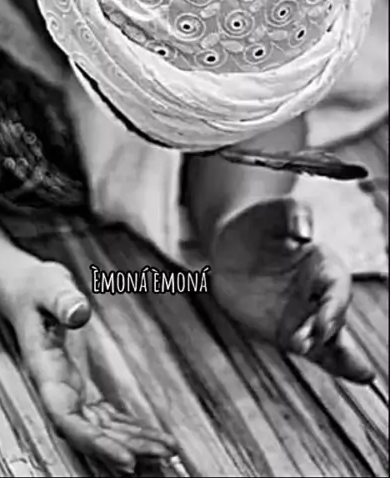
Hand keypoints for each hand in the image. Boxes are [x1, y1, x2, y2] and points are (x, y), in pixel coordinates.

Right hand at [6, 261, 173, 471]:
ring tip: (166, 453)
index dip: (96, 443)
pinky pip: (107, 417)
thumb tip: (79, 314)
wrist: (28, 290)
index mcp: (47, 372)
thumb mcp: (49, 286)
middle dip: (124, 449)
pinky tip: (152, 438)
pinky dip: (129, 429)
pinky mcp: (83, 387)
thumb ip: (63, 301)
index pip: (68, 420)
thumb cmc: (36, 289)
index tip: (126, 459)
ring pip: (102, 430)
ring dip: (132, 443)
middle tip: (162, 458)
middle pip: (90, 433)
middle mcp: (59, 390)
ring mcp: (71, 392)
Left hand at [210, 197, 373, 382]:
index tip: (322, 320)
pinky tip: (358, 377)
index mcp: (322, 261)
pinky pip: (316, 350)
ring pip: (332, 339)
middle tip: (304, 341)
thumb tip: (304, 230)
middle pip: (334, 315)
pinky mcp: (291, 331)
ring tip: (354, 372)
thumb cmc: (257, 224)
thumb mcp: (271, 211)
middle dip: (326, 331)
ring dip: (335, 353)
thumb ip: (291, 213)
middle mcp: (320, 291)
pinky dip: (334, 363)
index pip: (336, 285)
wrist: (230, 247)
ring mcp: (307, 314)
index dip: (333, 304)